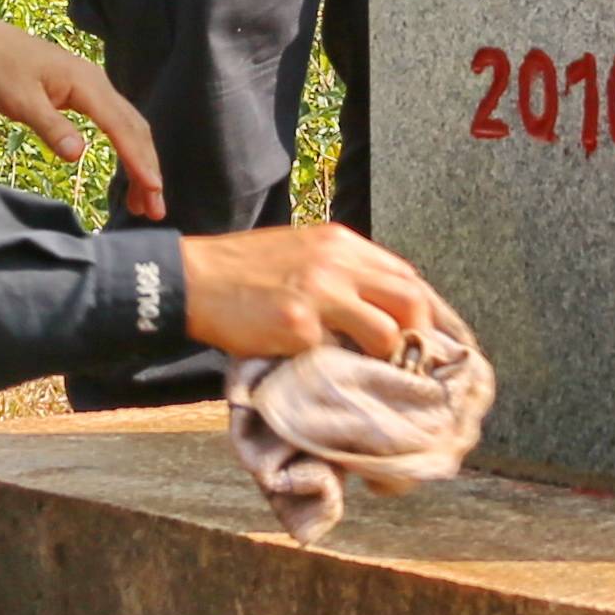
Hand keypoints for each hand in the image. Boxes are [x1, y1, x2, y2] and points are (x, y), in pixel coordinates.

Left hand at [0, 17, 163, 219]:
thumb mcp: (21, 101)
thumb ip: (51, 127)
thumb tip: (77, 155)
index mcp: (88, 84)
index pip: (122, 126)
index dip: (139, 159)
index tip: (153, 188)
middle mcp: (99, 85)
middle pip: (135, 129)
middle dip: (148, 168)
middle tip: (155, 209)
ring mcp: (95, 89)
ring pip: (129, 127)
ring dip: (141, 162)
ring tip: (142, 201)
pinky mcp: (86, 96)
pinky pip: (117, 124)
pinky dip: (127, 149)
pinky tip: (127, 170)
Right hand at [179, 221, 448, 360]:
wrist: (193, 279)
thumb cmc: (246, 269)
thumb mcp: (303, 252)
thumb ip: (342, 271)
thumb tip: (381, 307)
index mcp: (341, 242)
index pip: (405, 275)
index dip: (420, 309)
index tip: (422, 336)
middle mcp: (338, 262)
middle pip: (410, 299)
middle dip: (417, 335)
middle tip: (407, 361)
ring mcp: (320, 294)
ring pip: (386, 333)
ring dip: (383, 358)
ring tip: (366, 371)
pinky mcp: (299, 326)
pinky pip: (337, 356)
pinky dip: (336, 368)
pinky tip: (323, 372)